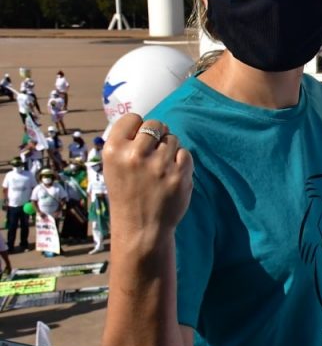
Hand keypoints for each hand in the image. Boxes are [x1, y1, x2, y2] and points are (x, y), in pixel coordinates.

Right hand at [103, 114, 192, 245]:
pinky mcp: (179, 174)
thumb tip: (143, 121)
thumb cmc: (127, 194)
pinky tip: (171, 174)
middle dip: (156, 135)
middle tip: (153, 153)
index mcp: (113, 150)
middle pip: (155, 124)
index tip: (138, 139)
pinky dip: (181, 161)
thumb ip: (126, 143)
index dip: (137, 127)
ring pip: (172, 139)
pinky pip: (185, 153)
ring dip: (169, 149)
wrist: (142, 227)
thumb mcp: (113, 167)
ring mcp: (159, 165)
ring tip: (160, 167)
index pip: (132, 118)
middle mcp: (135, 155)